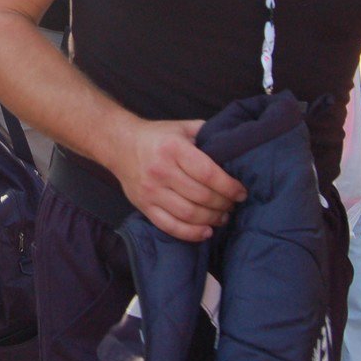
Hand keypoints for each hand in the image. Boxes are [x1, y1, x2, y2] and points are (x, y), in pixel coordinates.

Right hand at [111, 120, 246, 241]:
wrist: (119, 145)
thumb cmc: (157, 136)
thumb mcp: (182, 127)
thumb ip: (208, 135)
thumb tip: (236, 147)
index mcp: (174, 148)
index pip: (209, 174)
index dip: (229, 187)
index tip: (241, 192)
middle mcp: (161, 170)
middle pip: (201, 196)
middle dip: (224, 204)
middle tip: (232, 204)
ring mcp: (151, 191)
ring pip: (189, 214)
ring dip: (212, 219)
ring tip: (222, 216)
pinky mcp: (144, 206)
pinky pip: (170, 226)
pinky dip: (191, 233)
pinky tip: (206, 231)